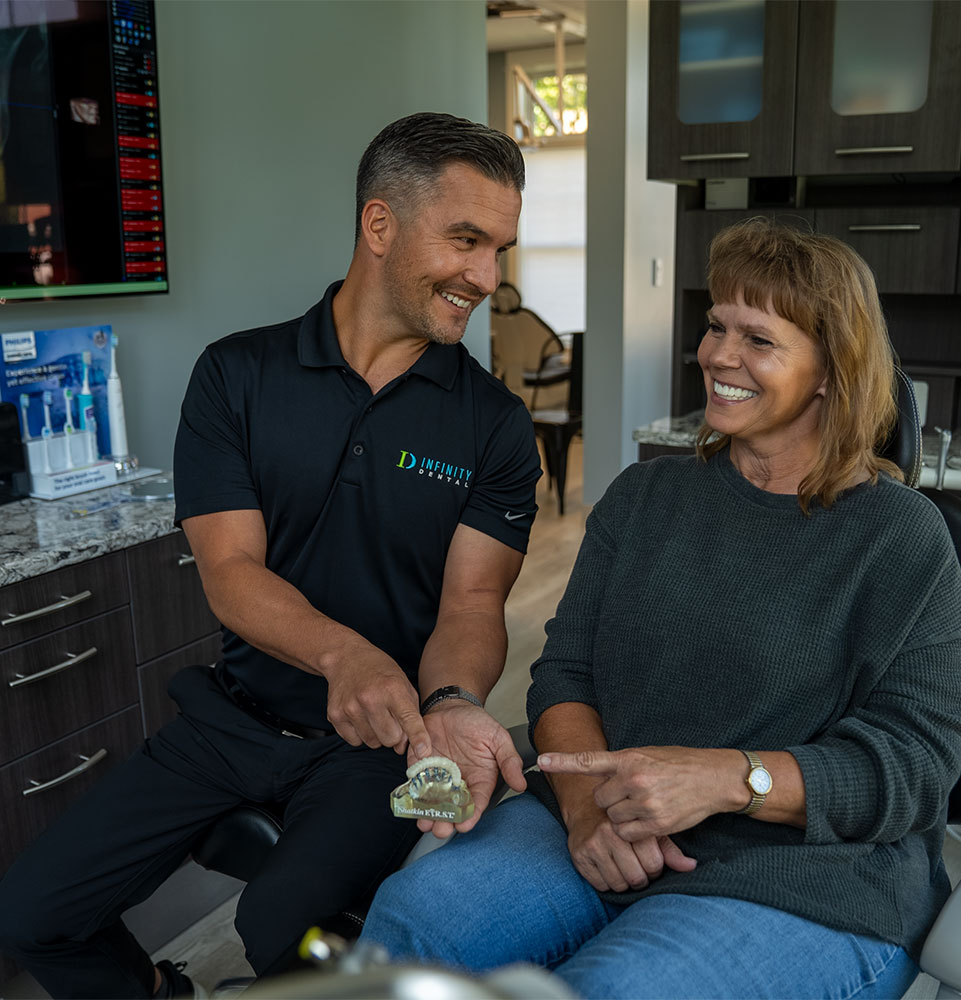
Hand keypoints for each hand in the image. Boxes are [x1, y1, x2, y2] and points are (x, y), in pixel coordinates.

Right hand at [324, 646, 430, 757]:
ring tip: (373, 713)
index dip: (418, 738)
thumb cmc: (379, 671)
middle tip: (389, 718)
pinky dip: (360, 734)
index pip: (409, 719)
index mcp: (392, 688)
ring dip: (376, 734)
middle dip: (394, 734)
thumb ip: (410, 714)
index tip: (424, 752)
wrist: (346, 658)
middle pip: (391, 739)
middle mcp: (371, 698)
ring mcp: (351, 707)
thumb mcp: (402, 683)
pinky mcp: (335, 715)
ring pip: (373, 743)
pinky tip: (359, 716)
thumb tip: (403, 747)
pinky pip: (355, 741)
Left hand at [411, 703, 526, 837]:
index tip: (464, 825)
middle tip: (442, 830)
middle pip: (452, 810)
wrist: (451, 706)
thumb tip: (521, 784)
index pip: (476, 803)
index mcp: (480, 780)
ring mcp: (438, 778)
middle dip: (446, 822)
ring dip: (428, 815)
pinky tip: (412, 805)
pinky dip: (413, 797)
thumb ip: (509, 761)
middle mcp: (458, 784)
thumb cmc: (477, 723)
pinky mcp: (420, 769)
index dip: (470, 816)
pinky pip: (416, 786)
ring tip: (425, 822)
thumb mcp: (498, 738)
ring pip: (433, 803)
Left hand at [539, 746, 736, 840]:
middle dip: (610, 800)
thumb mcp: (648, 754)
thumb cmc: (679, 764)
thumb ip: (623, 764)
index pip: (589, 760)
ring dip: (623, 816)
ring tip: (645, 804)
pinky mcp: (656, 824)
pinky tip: (651, 818)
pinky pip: (629, 834)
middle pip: (600, 799)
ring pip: (613, 819)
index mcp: (629, 758)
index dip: (563, 761)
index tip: (541, 760)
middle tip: (631, 793)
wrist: (713, 779)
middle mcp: (634, 779)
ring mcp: (645, 802)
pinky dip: (634, 831)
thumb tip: (600, 773)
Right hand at [564, 798, 695, 891]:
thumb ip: (669, 849)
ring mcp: (592, 844)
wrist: (586, 808)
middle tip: (637, 867)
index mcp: (631, 822)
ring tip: (623, 867)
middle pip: (636, 877)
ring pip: (619, 884)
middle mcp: (609, 831)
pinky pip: (601, 886)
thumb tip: (691, 866)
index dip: (655, 868)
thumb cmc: (624, 822)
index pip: (654, 864)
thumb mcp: (647, 829)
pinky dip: (607, 883)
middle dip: (641, 878)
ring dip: (624, 882)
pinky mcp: (578, 855)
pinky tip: (607, 867)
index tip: (650, 861)